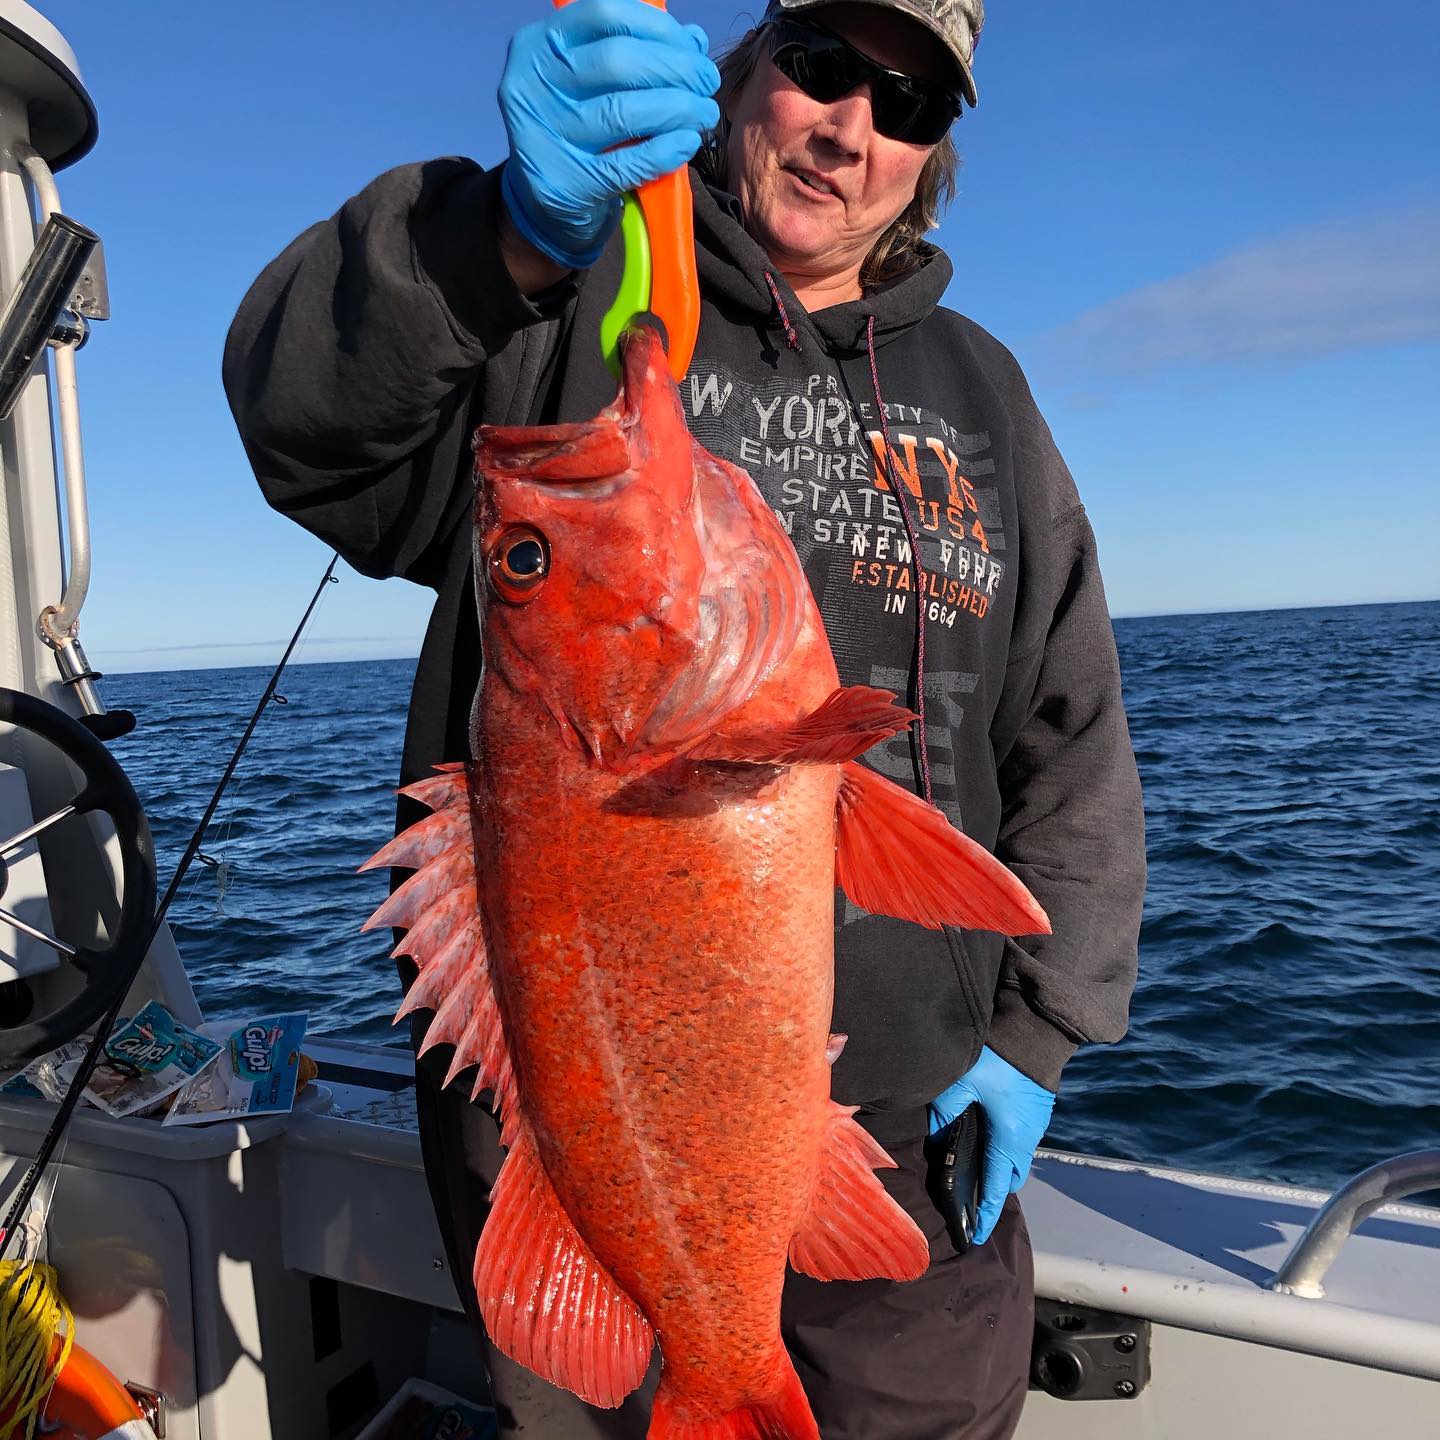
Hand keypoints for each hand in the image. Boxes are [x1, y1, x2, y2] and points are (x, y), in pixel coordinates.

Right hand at [498, 0, 720, 270]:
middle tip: (707, 82)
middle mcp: (531, 86)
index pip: (604, 15)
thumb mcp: (591, 84)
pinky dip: (664, 151)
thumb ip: (635, 53)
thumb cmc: (576, 130)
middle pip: (618, 59)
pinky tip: (687, 143)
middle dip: (676, 68)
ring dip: (678, 109)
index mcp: (537, 46)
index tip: (691, 46)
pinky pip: (625, 164)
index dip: (657, 27)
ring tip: (704, 114)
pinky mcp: (564, 185)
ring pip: (624, 111)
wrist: (542, 205)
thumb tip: (694, 40)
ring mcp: (544, 137)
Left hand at [929, 1046, 1055, 1245]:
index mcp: (1010, 1138)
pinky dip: (1004, 1146)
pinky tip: (984, 1135)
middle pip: (1010, 1176)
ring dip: (999, 1165)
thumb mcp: (962, 1083)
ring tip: (973, 1166)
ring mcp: (1035, 1122)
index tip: (976, 1235)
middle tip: (970, 1197)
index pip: (997, 1187)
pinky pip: (1020, 1139)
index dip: (986, 1213)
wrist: (1035, 1028)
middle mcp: (1027, 1136)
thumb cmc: (999, 1058)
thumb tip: (938, 1137)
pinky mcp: (1036, 1108)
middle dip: (993, 1190)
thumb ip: (945, 1112)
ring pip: (1016, 1157)